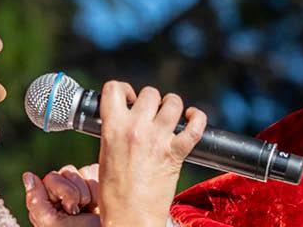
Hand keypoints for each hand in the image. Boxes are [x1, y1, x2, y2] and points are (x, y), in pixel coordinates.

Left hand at [23, 164, 100, 226]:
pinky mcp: (98, 184)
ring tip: (93, 209)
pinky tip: (101, 202)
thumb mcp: (52, 224)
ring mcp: (82, 190)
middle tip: (79, 211)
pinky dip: (98, 186)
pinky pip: (93, 171)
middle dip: (72, 192)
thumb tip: (28, 175)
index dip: (58, 192)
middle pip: (61, 173)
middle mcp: (63, 197)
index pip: (47, 181)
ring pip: (78, 172)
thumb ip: (36, 201)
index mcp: (49, 206)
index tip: (67, 209)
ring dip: (88, 192)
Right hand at [97, 81, 207, 226]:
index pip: (114, 88)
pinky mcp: (176, 152)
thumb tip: (124, 120)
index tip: (128, 100)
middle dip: (151, 101)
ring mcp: (158, 139)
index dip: (123, 90)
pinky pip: (195, 126)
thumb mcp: (105, 155)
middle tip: (151, 114)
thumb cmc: (115, 194)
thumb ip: (115, 132)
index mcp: (113, 128)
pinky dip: (197, 118)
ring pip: (172, 102)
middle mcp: (136, 128)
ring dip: (173, 106)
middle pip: (149, 93)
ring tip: (171, 116)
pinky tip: (193, 118)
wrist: (131, 217)